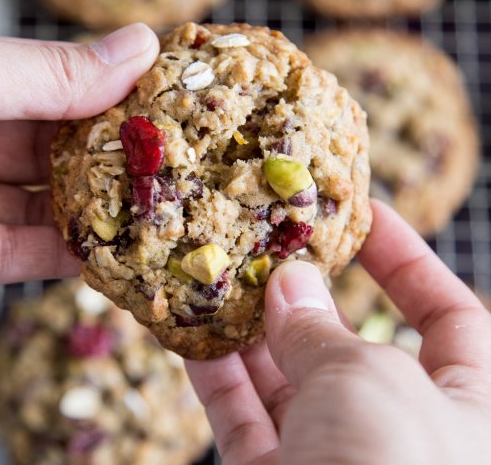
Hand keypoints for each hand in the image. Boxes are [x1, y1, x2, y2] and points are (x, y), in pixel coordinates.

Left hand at [0, 24, 158, 288]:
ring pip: (40, 204)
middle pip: (52, 146)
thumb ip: (52, 71)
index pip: (53, 83)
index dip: (110, 91)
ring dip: (95, 211)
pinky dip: (62, 255)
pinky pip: (16, 254)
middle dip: (110, 157)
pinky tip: (105, 249)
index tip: (163, 100)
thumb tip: (137, 47)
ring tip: (151, 209)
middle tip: (167, 162)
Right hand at [187, 200, 490, 464]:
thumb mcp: (370, 384)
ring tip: (220, 276)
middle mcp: (405, 435)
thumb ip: (323, 331)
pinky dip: (217, 377)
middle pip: (352, 341)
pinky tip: (191, 333)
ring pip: (289, 379)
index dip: (405, 259)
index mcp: (474, 408)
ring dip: (250, 329)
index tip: (361, 214)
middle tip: (267, 243)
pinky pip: (246, 419)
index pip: (448, 314)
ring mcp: (337, 461)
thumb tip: (291, 282)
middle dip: (307, 292)